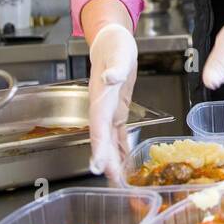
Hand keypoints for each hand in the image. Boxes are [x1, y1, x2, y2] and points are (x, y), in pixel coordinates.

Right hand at [87, 22, 138, 185]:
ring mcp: (109, 111)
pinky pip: (118, 134)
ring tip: (119, 180)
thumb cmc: (114, 46)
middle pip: (102, 139)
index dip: (98, 147)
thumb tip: (111, 78)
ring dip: (114, 159)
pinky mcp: (117, 110)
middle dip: (106, 160)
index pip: (98, 126)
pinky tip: (125, 162)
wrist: (111, 41)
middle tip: (112, 182)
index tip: (98, 165)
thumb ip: (115, 68)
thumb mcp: (118, 54)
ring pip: (110, 140)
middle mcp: (102, 108)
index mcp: (100, 97)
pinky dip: (121, 148)